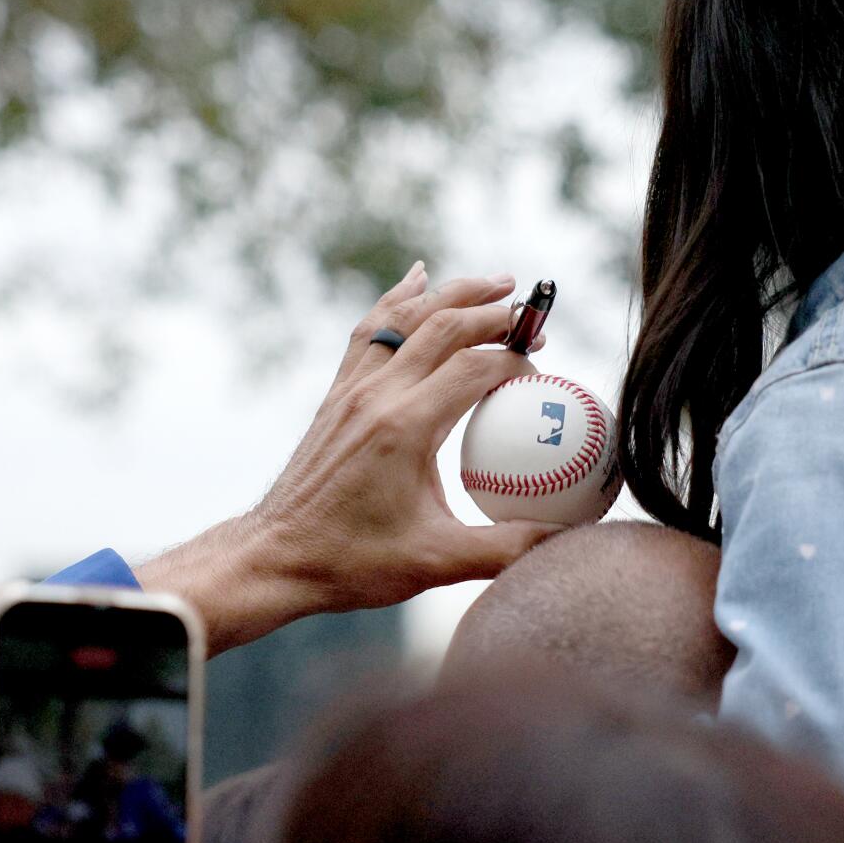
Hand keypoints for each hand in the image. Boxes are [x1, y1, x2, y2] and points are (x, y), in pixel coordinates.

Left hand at [138, 262, 567, 651]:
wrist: (276, 558)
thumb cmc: (355, 563)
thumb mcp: (439, 564)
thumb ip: (508, 548)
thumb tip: (567, 538)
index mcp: (405, 428)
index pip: (473, 368)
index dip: (516, 361)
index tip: (544, 373)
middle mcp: (376, 396)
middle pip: (443, 326)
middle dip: (494, 310)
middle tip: (536, 315)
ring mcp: (351, 390)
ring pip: (404, 318)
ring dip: (452, 294)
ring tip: (497, 282)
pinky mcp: (336, 396)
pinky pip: (368, 331)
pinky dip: (398, 301)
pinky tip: (416, 278)